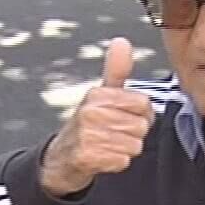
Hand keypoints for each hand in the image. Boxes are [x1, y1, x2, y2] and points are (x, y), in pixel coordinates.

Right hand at [39, 39, 155, 197]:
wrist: (61, 157)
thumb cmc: (86, 125)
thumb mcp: (100, 95)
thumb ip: (116, 70)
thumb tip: (122, 42)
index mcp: (97, 95)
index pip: (143, 103)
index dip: (140, 114)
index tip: (125, 116)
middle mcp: (91, 112)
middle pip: (141, 126)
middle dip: (132, 133)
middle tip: (114, 133)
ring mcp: (88, 135)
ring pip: (134, 145)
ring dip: (124, 149)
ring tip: (107, 144)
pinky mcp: (87, 157)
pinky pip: (123, 161)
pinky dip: (116, 163)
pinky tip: (102, 157)